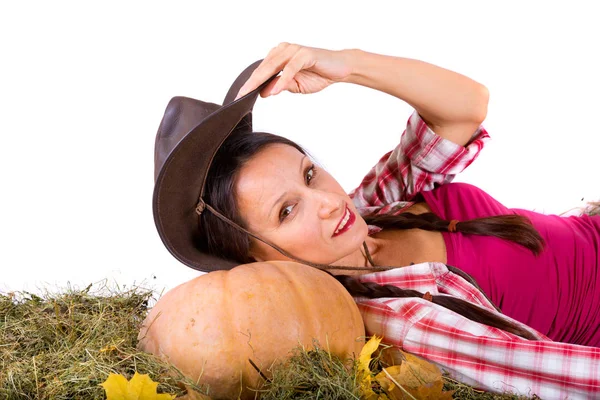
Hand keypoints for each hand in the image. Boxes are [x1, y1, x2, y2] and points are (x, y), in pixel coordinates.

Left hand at [235, 43, 352, 99]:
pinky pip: (291, 68)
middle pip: (264, 68)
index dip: (250, 83)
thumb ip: (278, 86)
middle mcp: (284, 50)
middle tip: (240, 96)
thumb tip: (262, 92)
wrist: (340, 69)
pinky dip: (283, 80)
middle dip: (251, 83)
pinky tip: (275, 90)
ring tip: (252, 92)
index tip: (239, 97)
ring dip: (263, 80)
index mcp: (279, 55)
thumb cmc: (318, 74)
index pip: (261, 71)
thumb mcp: (295, 85)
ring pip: (274, 66)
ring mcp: (294, 50)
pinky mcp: (305, 54)